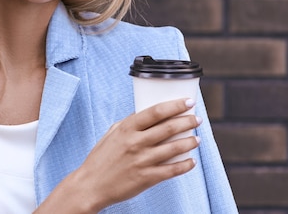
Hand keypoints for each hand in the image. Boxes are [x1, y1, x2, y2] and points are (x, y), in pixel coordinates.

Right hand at [44, 98, 201, 212]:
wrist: (91, 185)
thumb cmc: (100, 158)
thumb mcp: (112, 133)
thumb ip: (129, 123)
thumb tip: (148, 113)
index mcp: (127, 128)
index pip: (156, 112)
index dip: (175, 105)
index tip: (188, 102)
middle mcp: (136, 143)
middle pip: (169, 128)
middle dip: (187, 121)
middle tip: (197, 119)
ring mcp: (142, 161)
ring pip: (174, 148)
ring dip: (189, 142)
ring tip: (197, 138)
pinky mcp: (146, 178)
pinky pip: (171, 170)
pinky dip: (184, 165)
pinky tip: (191, 161)